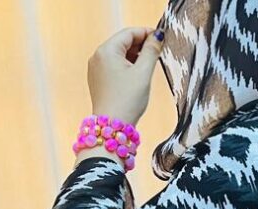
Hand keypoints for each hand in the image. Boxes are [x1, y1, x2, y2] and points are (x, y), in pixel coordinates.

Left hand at [74, 26, 164, 167]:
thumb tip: (158, 36)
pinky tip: (137, 78)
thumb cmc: (127, 101)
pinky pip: (114, 67)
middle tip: (158, 54)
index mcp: (106, 51)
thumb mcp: (143, 73)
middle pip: (123, 43)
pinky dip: (127, 68)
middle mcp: (97, 57)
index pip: (129, 33)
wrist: (113, 127)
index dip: (146, 33)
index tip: (161, 38)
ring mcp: (96, 69)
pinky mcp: (98, 81)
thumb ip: (151, 51)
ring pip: (119, 55)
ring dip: (135, 58)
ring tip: (148, 69)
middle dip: (141, 46)